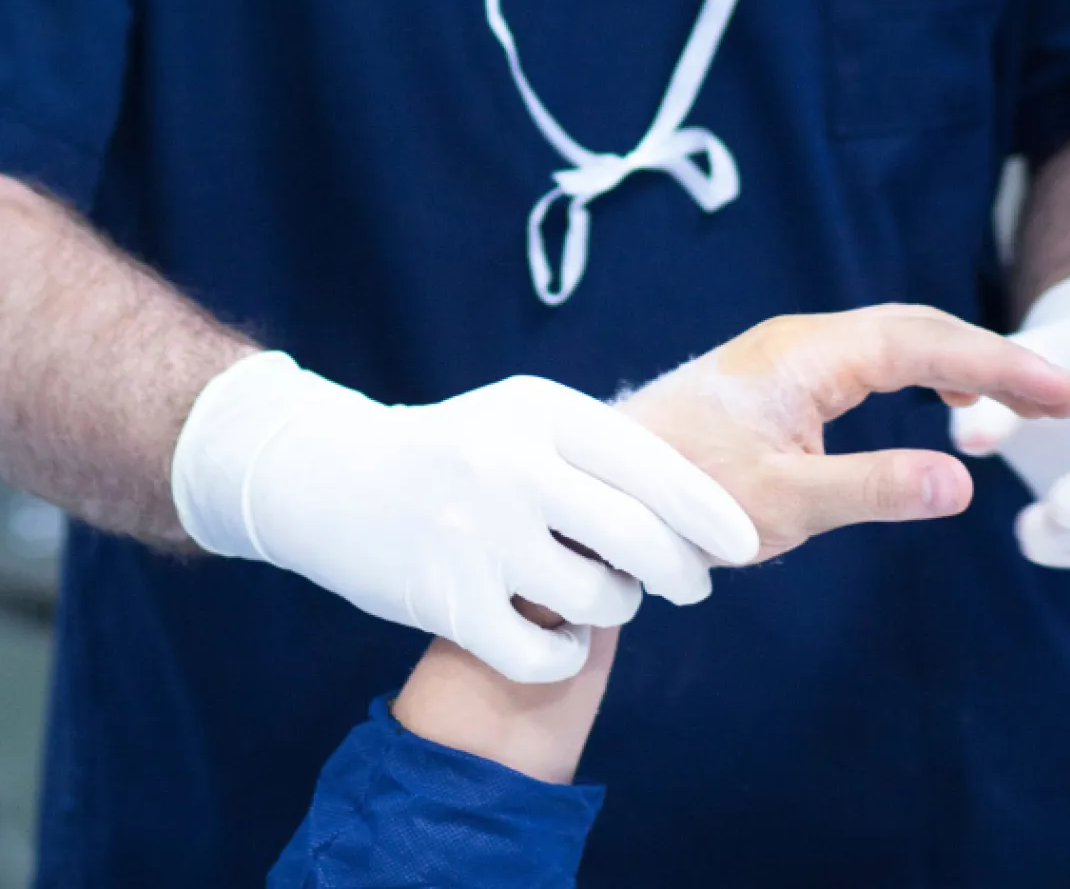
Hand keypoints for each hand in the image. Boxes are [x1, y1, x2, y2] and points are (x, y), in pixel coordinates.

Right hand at [171, 352, 758, 683]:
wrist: (327, 477)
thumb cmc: (448, 452)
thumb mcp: (519, 419)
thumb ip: (597, 452)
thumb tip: (697, 510)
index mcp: (541, 414)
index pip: (655, 468)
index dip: (710, 514)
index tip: (743, 546)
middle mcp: (513, 467)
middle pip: (642, 538)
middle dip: (682, 572)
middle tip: (689, 586)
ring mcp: (479, 534)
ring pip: (600, 599)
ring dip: (619, 609)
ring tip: (603, 601)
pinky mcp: (448, 598)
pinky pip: (543, 652)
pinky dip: (565, 655)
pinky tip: (559, 639)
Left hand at [622, 305, 1069, 562]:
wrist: (601, 489)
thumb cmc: (680, 496)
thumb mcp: (782, 504)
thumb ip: (871, 489)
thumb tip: (962, 480)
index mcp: (806, 356)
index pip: (925, 344)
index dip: (1000, 365)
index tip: (1062, 393)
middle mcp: (797, 341)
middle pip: (914, 329)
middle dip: (990, 358)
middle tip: (1058, 398)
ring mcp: (783, 356)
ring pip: (889, 340)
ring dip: (954, 362)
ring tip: (1010, 401)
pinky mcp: (773, 379)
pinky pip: (863, 359)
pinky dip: (913, 372)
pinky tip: (931, 401)